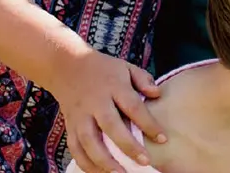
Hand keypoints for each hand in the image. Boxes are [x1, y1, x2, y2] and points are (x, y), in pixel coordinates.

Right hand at [53, 48, 165, 172]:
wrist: (67, 66)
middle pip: (110, 126)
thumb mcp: (126, 67)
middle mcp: (95, 102)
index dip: (148, 124)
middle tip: (144, 162)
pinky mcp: (69, 126)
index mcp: (113, 86)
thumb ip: (143, 80)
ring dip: (104, 161)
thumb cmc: (104, 69)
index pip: (133, 106)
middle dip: (127, 146)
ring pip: (89, 142)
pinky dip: (86, 164)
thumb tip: (157, 94)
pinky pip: (75, 149)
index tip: (162, 139)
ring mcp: (80, 116)